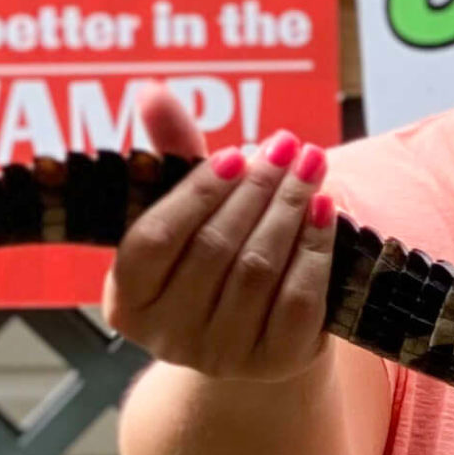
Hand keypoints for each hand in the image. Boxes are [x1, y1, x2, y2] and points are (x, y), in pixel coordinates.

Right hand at [100, 83, 339, 381]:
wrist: (256, 334)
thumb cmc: (210, 259)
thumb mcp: (186, 212)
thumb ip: (172, 156)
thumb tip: (153, 91)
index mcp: (127, 302)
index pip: (155, 239)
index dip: (196, 193)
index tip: (236, 153)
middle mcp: (168, 337)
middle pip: (214, 250)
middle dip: (256, 190)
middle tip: (285, 144)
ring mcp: (223, 357)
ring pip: (259, 269)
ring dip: (289, 208)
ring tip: (309, 162)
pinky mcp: (277, 363)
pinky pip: (300, 298)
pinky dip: (316, 248)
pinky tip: (326, 207)